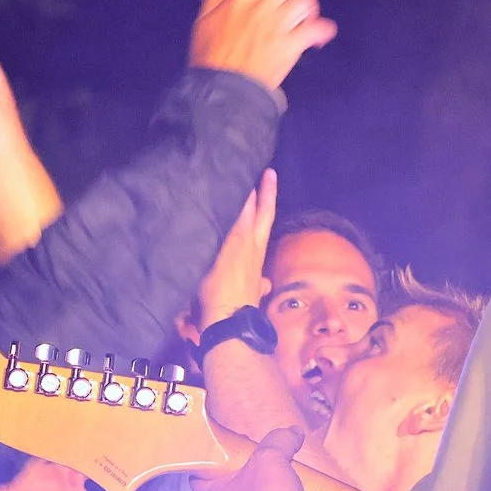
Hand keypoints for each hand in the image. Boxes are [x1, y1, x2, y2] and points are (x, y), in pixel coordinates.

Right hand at [190, 0, 338, 92]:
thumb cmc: (211, 55)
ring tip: (304, 20)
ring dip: (309, 9)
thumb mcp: (207, 15)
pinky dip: (323, 31)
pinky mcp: (291, 46)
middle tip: (294, 3)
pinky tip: (319, 38)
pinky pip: (317, 29)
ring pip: (306, 2)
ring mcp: (278, 26)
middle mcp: (263, 7)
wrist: (222, 90)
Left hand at [193, 425, 307, 490]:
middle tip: (252, 455)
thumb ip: (278, 441)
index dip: (208, 457)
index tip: (219, 446)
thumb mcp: (269, 458)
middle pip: (226, 485)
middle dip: (240, 471)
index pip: (198, 472)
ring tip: (274, 471)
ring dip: (260, 488)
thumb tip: (292, 432)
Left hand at [195, 170, 277, 330]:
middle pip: (260, 212)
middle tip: (266, 172)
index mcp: (257, 254)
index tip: (269, 180)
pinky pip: (230, 219)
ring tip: (238, 175)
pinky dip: (230, 206)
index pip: (265, 221)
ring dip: (243, 195)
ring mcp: (239, 244)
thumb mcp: (254, 291)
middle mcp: (252, 245)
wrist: (231, 318)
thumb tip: (265, 283)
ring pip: (244, 212)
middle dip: (264, 191)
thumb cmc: (239, 307)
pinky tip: (221, 192)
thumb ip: (259, 284)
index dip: (268, 201)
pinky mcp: (227, 246)